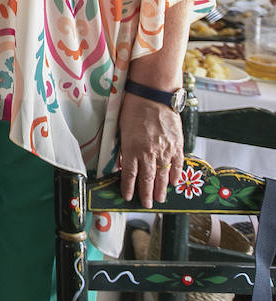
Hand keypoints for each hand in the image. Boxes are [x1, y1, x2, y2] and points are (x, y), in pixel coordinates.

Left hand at [116, 91, 182, 207]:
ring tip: (160, 199)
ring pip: (163, 175)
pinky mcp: (177, 144)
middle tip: (147, 205)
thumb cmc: (133, 108)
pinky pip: (177, 164)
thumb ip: (125, 148)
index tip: (128, 198)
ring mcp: (165, 150)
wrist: (153, 95)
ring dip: (161, 189)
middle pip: (148, 179)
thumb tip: (126, 163)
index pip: (130, 175)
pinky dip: (175, 175)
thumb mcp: (122, 129)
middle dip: (147, 194)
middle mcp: (149, 152)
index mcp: (132, 148)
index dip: (129, 188)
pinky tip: (173, 183)